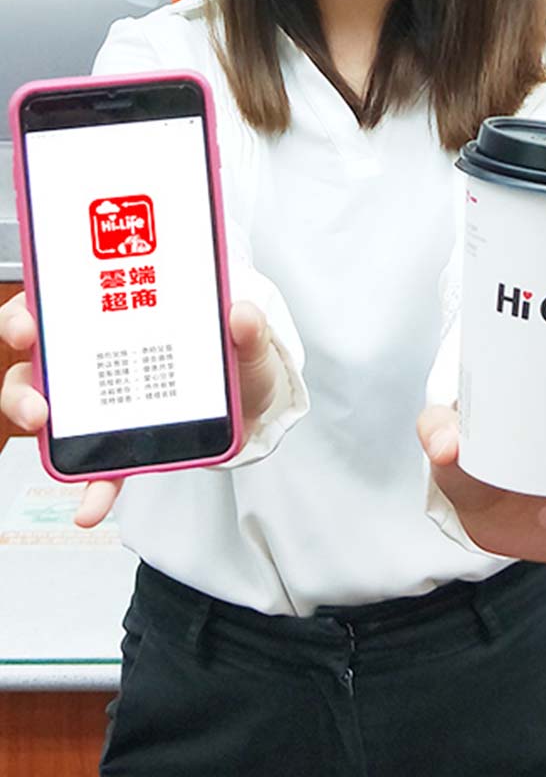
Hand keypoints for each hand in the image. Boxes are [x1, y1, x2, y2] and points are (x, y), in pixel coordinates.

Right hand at [0, 292, 282, 526]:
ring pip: (48, 409)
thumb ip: (249, 330)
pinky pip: (96, 467)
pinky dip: (92, 489)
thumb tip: (244, 314)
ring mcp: (102, 404)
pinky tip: (89, 508)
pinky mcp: (123, 446)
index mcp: (122, 321)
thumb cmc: (236, 360)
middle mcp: (99, 359)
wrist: (254, 403)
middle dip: (25, 375)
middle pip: (38, 359)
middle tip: (35, 391)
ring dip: (33, 418)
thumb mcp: (249, 341)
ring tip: (43, 427)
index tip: (29, 323)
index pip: (60, 304)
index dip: (31, 310)